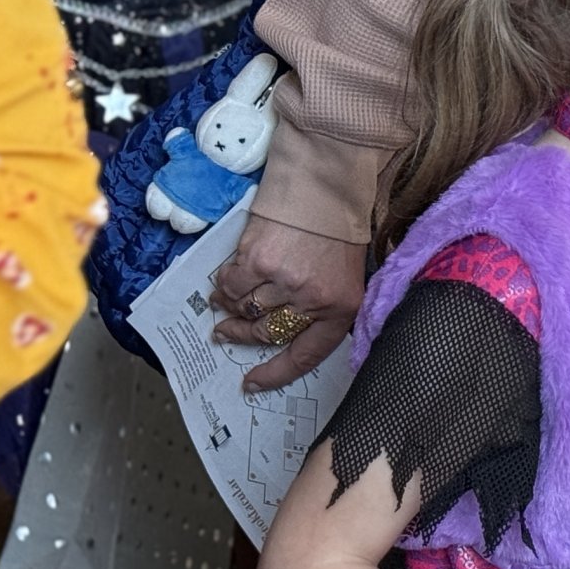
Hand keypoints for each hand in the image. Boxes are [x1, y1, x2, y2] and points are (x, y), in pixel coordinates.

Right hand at [209, 214, 367, 391]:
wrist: (326, 185)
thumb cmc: (336, 229)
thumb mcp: (344, 274)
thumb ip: (320, 305)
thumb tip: (282, 331)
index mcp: (341, 307)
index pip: (306, 355)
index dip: (276, 374)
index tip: (252, 383)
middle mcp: (313, 299)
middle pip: (267, 334)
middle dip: (242, 336)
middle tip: (226, 332)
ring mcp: (284, 281)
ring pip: (245, 310)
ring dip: (231, 309)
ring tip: (225, 302)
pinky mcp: (258, 261)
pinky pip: (231, 286)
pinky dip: (224, 287)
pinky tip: (225, 282)